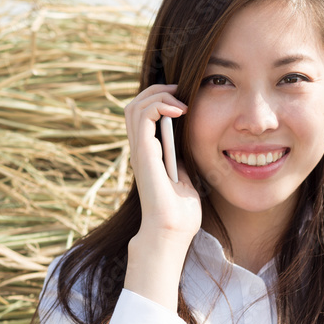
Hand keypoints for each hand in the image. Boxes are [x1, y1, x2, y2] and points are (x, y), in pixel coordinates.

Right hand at [124, 83, 201, 243]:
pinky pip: (143, 116)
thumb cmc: (180, 214)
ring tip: (179, 101)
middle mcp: (139, 150)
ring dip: (157, 95)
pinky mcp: (143, 152)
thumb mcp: (185, 178)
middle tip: (179, 92)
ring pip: (135, 106)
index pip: (143, 116)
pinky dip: (159, 105)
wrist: (172, 232)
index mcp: (148, 155)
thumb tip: (189, 145)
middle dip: (157, 91)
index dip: (160, 100)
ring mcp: (139, 150)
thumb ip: (181, 161)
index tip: (184, 100)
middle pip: (135, 105)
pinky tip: (179, 111)